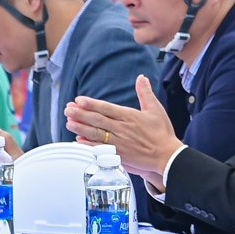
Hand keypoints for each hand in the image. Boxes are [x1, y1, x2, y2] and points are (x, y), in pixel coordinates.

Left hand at [66, 76, 182, 180]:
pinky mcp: (118, 154)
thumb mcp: (156, 109)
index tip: (79, 100)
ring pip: (95, 134)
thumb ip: (145, 93)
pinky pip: (99, 148)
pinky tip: (78, 140)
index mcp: (130, 116)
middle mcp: (122, 129)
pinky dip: (88, 144)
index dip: (91, 104)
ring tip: (69, 122)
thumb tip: (141, 77)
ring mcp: (118, 142)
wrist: (167, 156)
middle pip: (97, 120)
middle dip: (80, 114)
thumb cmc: (162, 133)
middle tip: (68, 109)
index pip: (106, 108)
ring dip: (81, 128)